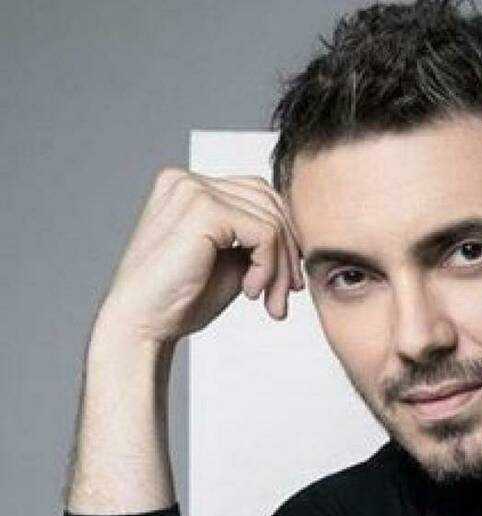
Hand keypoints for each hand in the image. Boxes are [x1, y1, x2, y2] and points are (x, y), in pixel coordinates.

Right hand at [96, 167, 304, 344]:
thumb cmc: (180, 300)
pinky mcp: (203, 209)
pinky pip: (265, 232)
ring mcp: (192, 189)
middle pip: (269, 203)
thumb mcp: (230, 261)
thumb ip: (256, 239)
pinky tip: (250, 291)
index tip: (288, 281)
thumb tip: (298, 234)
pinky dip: (269, 267)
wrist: (141, 326)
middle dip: (288, 254)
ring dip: (281, 267)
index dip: (283, 237)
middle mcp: (187, 180)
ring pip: (272, 219)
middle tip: (286, 296)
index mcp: (188, 186)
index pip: (258, 196)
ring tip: (270, 300)